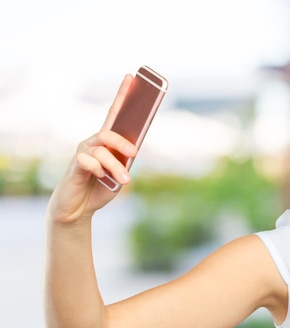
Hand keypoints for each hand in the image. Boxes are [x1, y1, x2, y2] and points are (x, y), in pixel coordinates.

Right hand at [47, 74, 136, 223]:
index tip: (131, 77)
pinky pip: (89, 161)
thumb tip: (134, 150)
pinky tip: (100, 177)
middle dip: (123, 142)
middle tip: (134, 153)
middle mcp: (93, 142)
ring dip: (116, 167)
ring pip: (103, 151)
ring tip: (125, 180)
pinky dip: (99, 170)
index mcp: (106, 142)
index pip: (114, 113)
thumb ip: (125, 160)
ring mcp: (83, 152)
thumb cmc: (100, 188)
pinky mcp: (75, 164)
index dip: (122, 95)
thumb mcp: (120, 174)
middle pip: (110, 132)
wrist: (78, 208)